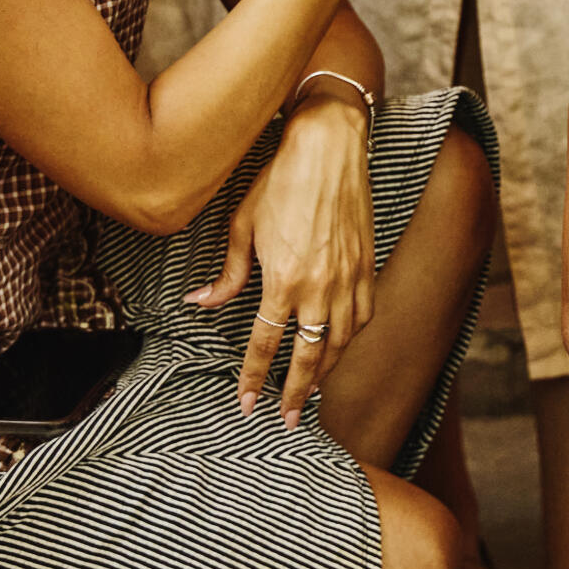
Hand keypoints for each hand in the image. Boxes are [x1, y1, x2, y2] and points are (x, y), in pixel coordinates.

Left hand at [190, 102, 374, 424]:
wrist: (330, 148)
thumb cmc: (280, 180)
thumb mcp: (242, 226)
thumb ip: (227, 274)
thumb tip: (201, 302)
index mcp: (284, 278)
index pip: (266, 343)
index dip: (254, 377)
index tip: (248, 404)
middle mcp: (321, 286)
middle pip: (310, 356)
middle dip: (297, 392)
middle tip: (290, 420)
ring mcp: (349, 278)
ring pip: (341, 341)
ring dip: (326, 371)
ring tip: (312, 391)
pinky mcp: (367, 266)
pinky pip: (363, 316)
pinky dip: (351, 337)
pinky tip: (340, 345)